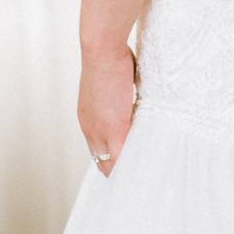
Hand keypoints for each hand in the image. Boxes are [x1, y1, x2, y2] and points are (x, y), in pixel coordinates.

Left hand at [77, 43, 136, 176]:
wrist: (102, 50)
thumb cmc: (111, 58)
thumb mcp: (114, 82)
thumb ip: (122, 96)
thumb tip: (135, 96)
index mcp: (89, 118)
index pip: (99, 149)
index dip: (112, 160)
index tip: (125, 168)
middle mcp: (90, 128)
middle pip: (103, 161)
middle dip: (117, 171)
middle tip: (133, 183)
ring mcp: (100, 130)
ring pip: (111, 163)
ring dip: (124, 172)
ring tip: (140, 182)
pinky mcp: (114, 128)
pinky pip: (122, 157)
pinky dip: (132, 168)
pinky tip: (143, 175)